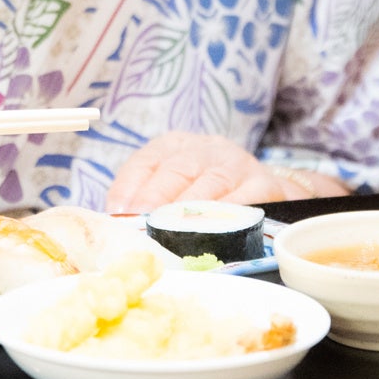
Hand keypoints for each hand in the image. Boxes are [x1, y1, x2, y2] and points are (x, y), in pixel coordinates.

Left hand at [105, 132, 350, 212]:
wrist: (265, 192)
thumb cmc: (206, 194)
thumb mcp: (175, 188)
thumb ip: (146, 203)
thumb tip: (113, 225)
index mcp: (175, 145)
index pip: (146, 160)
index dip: (131, 186)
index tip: (119, 211)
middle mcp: (206, 148)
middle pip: (177, 170)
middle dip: (156, 199)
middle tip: (142, 224)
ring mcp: (237, 164)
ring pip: (209, 184)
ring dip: (189, 211)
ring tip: (171, 232)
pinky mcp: (264, 184)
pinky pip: (244, 200)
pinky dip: (227, 215)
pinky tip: (213, 231)